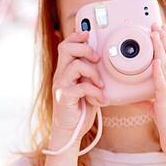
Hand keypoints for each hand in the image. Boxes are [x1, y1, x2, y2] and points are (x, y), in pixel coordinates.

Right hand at [50, 28, 104, 148]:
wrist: (69, 131)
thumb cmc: (80, 108)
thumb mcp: (87, 86)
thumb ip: (91, 74)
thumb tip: (104, 61)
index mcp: (65, 70)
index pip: (66, 45)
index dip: (76, 36)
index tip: (88, 33)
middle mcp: (60, 75)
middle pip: (66, 48)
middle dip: (85, 48)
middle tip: (97, 58)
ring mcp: (61, 85)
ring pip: (76, 65)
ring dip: (93, 73)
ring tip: (101, 85)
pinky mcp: (64, 97)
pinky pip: (82, 87)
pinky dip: (95, 92)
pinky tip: (100, 99)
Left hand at [148, 22, 165, 165]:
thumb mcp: (162, 113)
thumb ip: (151, 102)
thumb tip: (136, 98)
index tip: (162, 29)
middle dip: (165, 39)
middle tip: (156, 23)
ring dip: (162, 50)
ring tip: (155, 34)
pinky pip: (163, 87)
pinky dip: (160, 74)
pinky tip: (156, 62)